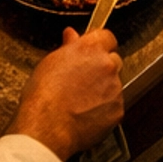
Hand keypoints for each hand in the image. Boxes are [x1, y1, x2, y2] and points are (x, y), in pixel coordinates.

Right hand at [13, 29, 123, 161]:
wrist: (48, 126)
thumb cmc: (45, 96)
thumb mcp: (51, 62)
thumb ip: (68, 47)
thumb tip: (72, 35)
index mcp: (91, 48)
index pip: (107, 37)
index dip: (100, 46)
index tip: (93, 54)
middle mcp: (107, 64)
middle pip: (113, 61)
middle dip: (103, 69)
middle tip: (85, 82)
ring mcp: (115, 88)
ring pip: (114, 85)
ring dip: (104, 90)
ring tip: (82, 102)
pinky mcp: (117, 110)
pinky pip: (115, 107)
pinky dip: (105, 111)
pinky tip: (87, 115)